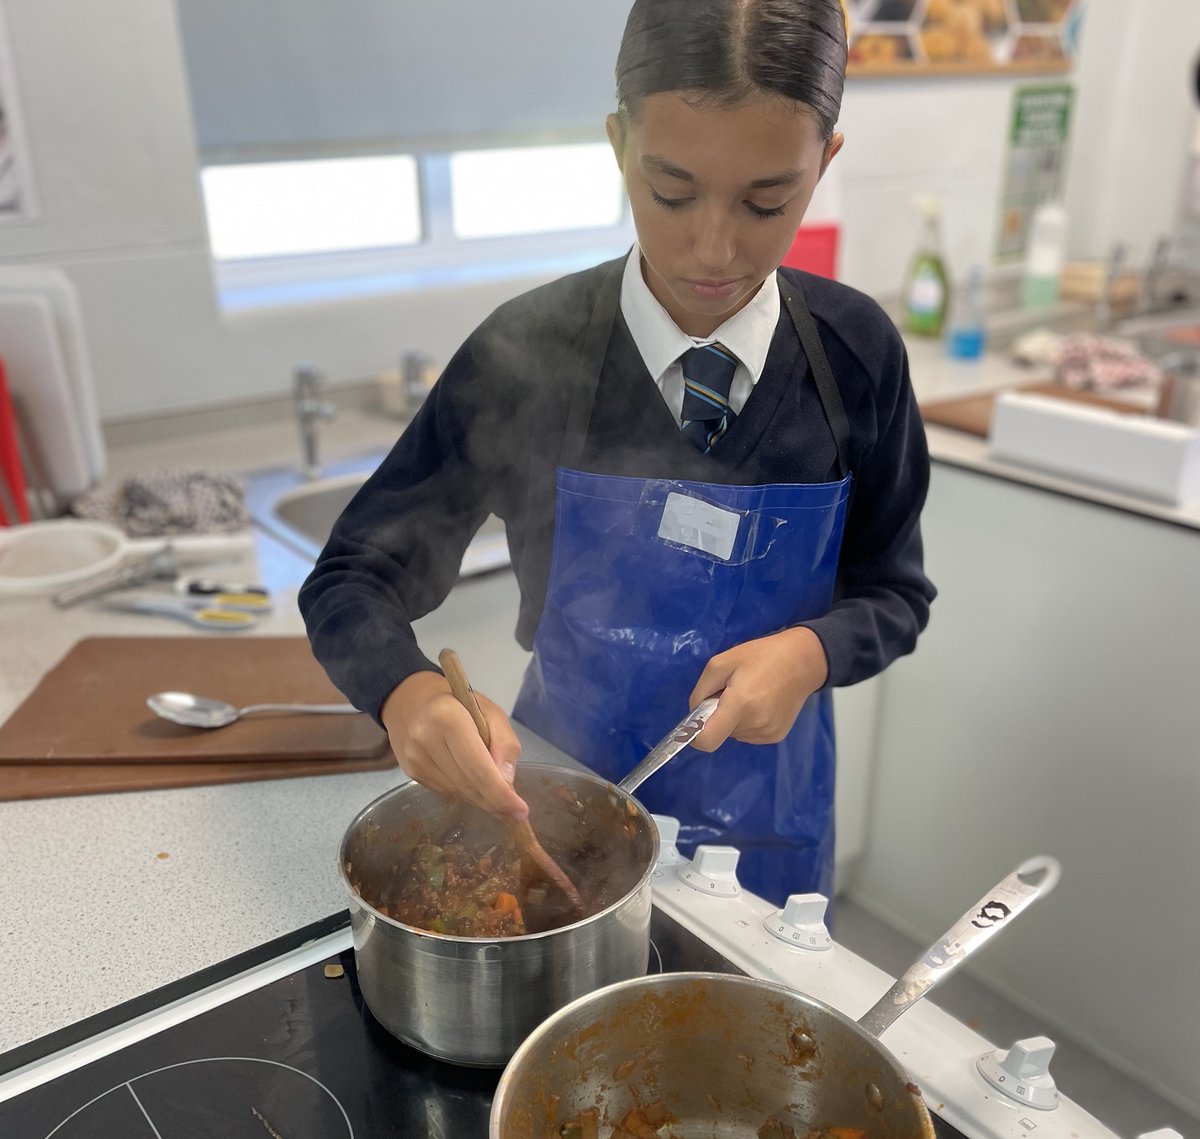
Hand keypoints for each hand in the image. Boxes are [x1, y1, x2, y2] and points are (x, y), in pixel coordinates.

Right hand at [380, 670, 526, 818]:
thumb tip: (507, 782)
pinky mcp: (411, 771)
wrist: (411, 700)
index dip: (501, 795)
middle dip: (495, 802)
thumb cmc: (458, 702)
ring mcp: (415, 758)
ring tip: (497, 795)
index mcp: (449, 718)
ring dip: (481, 799)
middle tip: (515, 812)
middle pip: (468, 786)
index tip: (521, 811)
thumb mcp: (491, 712)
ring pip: (458, 793)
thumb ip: (505, 744)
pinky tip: (474, 783)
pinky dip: (465, 793)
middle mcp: (427, 740)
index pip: (479, 768)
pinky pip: (446, 791)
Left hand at [688, 627, 828, 750]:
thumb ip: (701, 691)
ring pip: (733, 734)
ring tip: (748, 694)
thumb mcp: (722, 662)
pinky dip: (747, 722)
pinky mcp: (776, 736)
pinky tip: (760, 703)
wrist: (803, 661)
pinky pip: (748, 734)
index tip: (697, 720)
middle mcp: (755, 724)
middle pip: (720, 733)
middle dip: (718, 715)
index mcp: (740, 704)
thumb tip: (695, 714)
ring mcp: (767, 733)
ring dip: (733, 718)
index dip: (695, 735)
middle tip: (731, 691)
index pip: (707, 740)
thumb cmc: (761, 656)